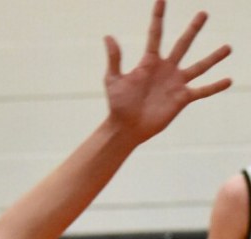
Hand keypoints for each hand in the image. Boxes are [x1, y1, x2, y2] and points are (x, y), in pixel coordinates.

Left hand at [103, 0, 231, 143]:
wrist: (125, 127)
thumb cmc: (117, 104)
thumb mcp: (113, 80)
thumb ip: (114, 59)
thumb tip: (108, 37)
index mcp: (149, 62)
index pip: (155, 34)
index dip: (158, 17)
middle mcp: (166, 69)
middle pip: (182, 44)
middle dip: (193, 29)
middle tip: (203, 13)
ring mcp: (176, 83)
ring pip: (199, 66)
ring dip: (213, 57)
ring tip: (228, 47)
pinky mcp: (182, 98)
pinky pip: (202, 90)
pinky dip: (215, 86)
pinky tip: (228, 80)